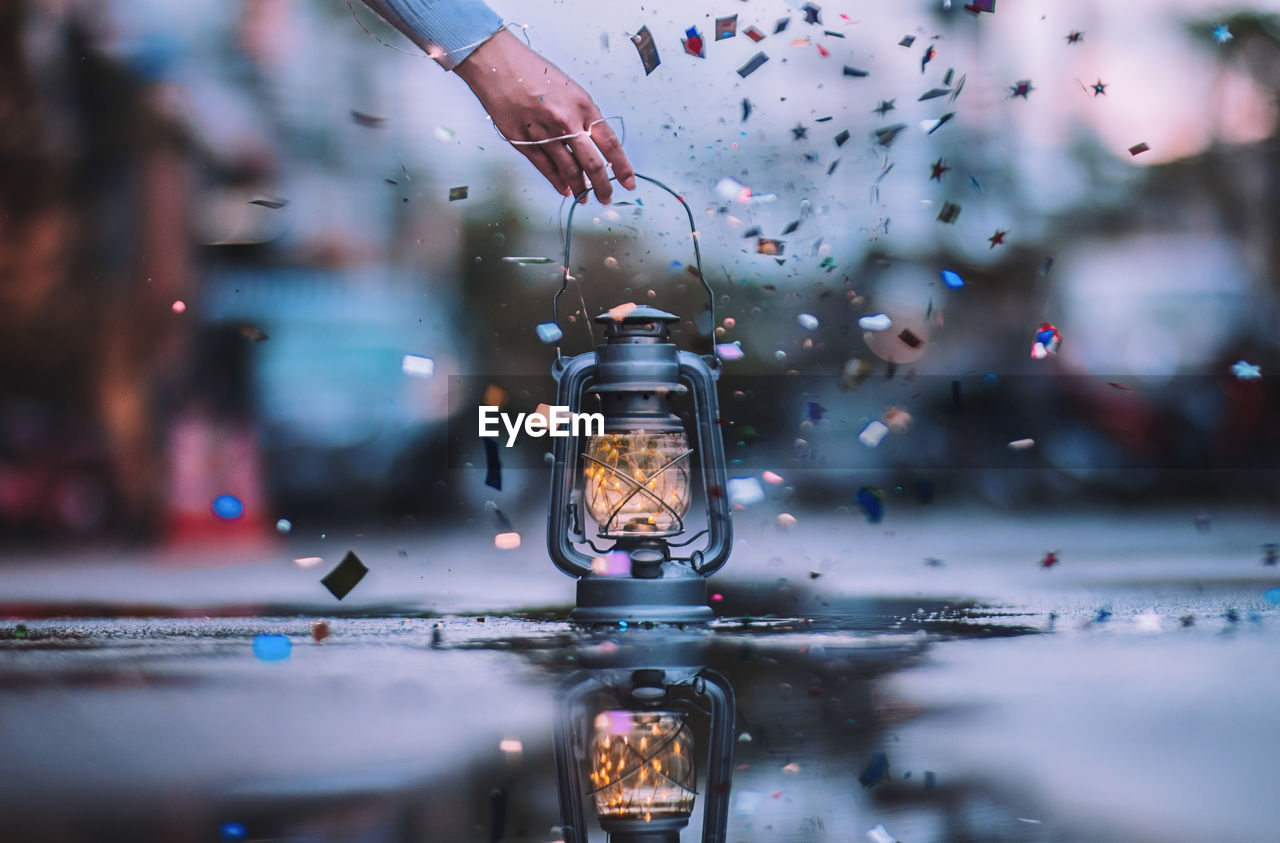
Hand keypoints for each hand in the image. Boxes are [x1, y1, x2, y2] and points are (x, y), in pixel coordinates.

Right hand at [454, 30, 634, 203]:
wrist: (498, 64)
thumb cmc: (534, 72)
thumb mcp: (570, 90)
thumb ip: (582, 117)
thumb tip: (592, 146)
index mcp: (583, 106)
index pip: (610, 143)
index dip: (622, 167)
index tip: (629, 182)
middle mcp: (566, 122)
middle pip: (593, 164)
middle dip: (603, 187)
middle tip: (606, 198)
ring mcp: (544, 134)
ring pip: (570, 171)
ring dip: (580, 189)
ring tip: (585, 198)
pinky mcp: (523, 142)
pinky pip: (546, 169)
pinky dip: (558, 182)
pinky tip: (566, 190)